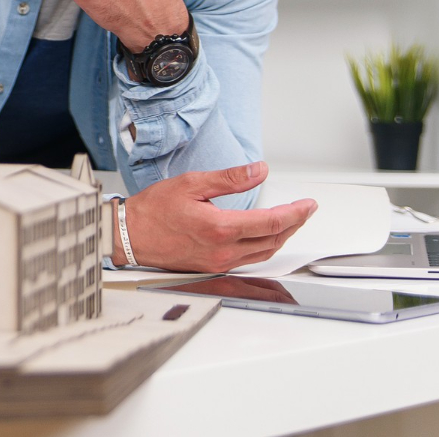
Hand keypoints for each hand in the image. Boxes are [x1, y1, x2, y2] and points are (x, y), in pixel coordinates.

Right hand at [121, 162, 316, 272]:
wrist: (130, 236)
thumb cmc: (154, 210)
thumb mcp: (192, 183)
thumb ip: (230, 178)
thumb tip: (259, 171)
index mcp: (220, 228)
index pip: (272, 222)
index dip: (296, 212)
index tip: (308, 204)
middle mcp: (223, 250)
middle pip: (274, 240)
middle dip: (295, 224)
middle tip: (306, 210)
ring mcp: (219, 262)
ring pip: (265, 253)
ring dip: (283, 237)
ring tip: (292, 221)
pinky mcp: (214, 267)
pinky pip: (250, 260)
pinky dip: (266, 247)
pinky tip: (267, 238)